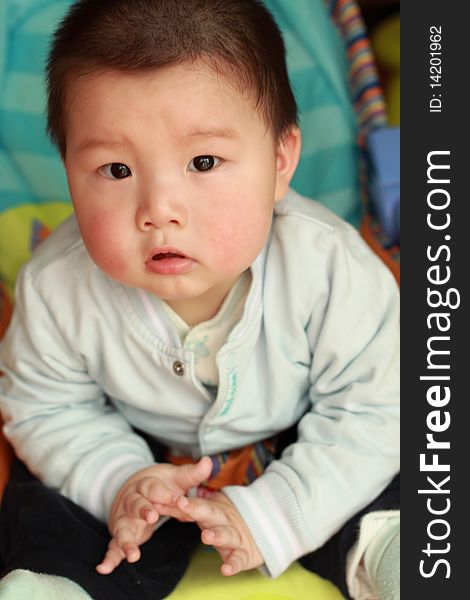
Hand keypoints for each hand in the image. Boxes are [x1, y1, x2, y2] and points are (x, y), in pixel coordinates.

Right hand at [96, 456, 212, 574]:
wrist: (133, 487)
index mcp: (146, 485)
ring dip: (126, 540)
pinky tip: (105, 568)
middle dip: (143, 509)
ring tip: (133, 554)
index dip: (165, 494)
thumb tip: (208, 462)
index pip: (154, 489)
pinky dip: (109, 557)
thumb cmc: (159, 485)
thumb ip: (192, 474)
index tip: (178, 500)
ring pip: (123, 527)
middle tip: (152, 516)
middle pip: (136, 504)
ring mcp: (125, 518)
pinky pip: (113, 546)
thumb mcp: (175, 478)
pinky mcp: (120, 534)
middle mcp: (132, 501)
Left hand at [159, 491, 262, 575]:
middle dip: (195, 508)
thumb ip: (190, 508)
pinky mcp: (245, 554)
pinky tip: (225, 570)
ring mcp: (235, 536)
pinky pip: (239, 559)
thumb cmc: (227, 522)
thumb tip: (165, 498)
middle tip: (181, 504)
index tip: (168, 497)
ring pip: (226, 534)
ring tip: (206, 537)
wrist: (262, 532)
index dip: (182, 501)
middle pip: (210, 513)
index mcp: (213, 511)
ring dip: (216, 535)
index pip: (195, 504)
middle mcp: (224, 521)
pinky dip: (234, 564)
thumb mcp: (211, 512)